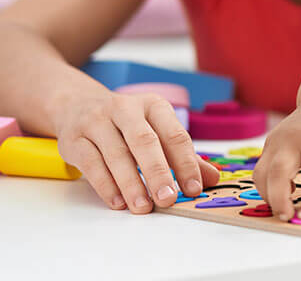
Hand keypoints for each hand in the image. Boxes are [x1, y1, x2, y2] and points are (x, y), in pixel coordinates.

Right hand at [53, 89, 218, 212]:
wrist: (79, 106)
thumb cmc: (127, 124)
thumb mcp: (157, 130)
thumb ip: (183, 155)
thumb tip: (213, 179)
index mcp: (153, 105)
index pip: (174, 135)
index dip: (186, 163)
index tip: (194, 188)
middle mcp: (126, 109)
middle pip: (145, 142)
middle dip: (158, 172)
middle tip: (168, 199)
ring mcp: (97, 122)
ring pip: (117, 154)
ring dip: (132, 184)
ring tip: (144, 207)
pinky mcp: (74, 139)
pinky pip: (92, 163)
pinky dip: (106, 185)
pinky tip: (118, 202)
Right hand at [253, 90, 300, 221]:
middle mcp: (293, 139)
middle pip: (277, 173)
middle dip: (279, 200)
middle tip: (287, 217)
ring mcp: (277, 139)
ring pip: (261, 173)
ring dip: (268, 195)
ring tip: (286, 207)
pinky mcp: (269, 142)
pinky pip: (261, 168)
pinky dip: (267, 184)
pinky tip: (284, 191)